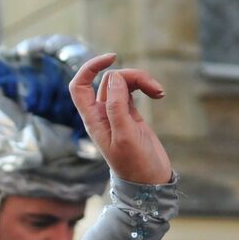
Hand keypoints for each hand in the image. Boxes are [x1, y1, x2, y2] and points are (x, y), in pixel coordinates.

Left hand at [69, 54, 173, 184]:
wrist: (149, 182)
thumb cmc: (135, 163)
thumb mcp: (125, 135)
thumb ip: (116, 107)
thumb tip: (113, 78)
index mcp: (93, 120)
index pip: (80, 86)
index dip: (90, 68)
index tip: (113, 57)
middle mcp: (101, 115)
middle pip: (107, 81)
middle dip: (130, 75)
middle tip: (153, 87)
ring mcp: (116, 114)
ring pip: (122, 84)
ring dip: (140, 80)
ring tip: (159, 91)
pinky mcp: (131, 115)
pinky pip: (132, 91)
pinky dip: (145, 87)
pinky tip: (158, 94)